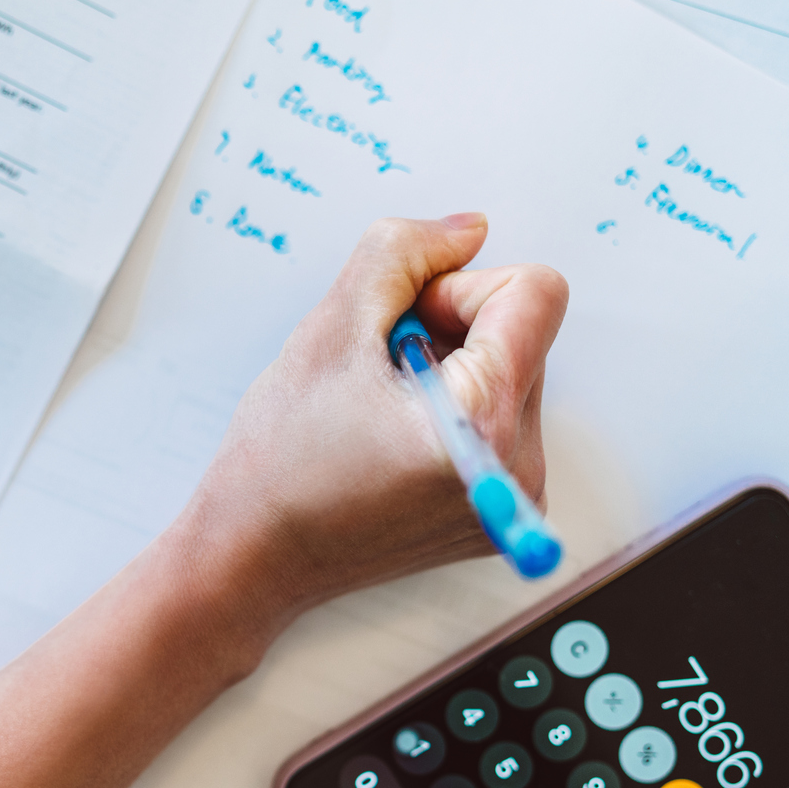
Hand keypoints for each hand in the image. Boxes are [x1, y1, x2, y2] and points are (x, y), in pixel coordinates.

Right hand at [170, 213, 567, 660]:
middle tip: (377, 373)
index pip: (535, 294)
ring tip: (379, 411)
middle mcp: (521, 470)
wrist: (254, 557)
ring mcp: (517, 497)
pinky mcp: (502, 513)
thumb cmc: (279, 458)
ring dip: (448, 370)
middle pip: (523, 335)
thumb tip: (467, 230)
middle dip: (451, 333)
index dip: (459, 290)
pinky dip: (450, 411)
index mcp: (485, 424)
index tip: (400, 328)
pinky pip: (499, 420)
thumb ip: (401, 253)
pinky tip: (391, 440)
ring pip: (509, 374)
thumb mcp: (329, 329)